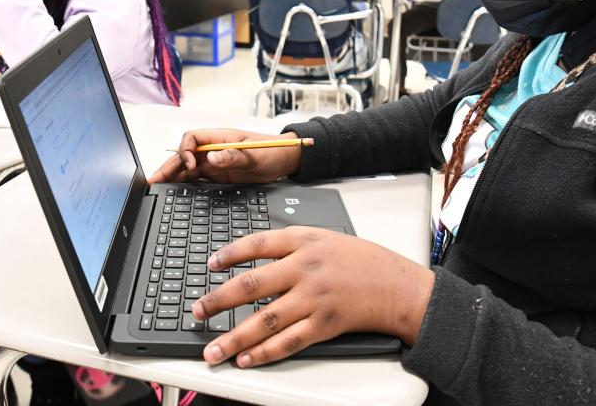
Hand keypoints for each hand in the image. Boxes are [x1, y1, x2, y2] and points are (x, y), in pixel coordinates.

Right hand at [147, 129, 302, 184]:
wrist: (285, 160)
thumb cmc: (271, 150)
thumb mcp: (254, 154)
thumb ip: (233, 156)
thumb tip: (212, 158)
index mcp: (219, 137)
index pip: (192, 138)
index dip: (185, 151)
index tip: (190, 164)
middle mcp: (213, 149)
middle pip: (184, 155)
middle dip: (168, 167)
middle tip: (153, 180)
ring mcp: (214, 162)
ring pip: (187, 168)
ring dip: (173, 177)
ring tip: (157, 187)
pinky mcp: (218, 175)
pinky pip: (197, 179)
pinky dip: (185, 185)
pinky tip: (176, 193)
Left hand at [192, 227, 434, 366]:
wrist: (398, 286)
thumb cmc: (364, 261)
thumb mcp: (327, 237)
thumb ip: (293, 244)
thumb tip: (255, 254)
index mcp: (304, 241)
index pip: (257, 244)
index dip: (229, 254)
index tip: (210, 264)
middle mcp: (305, 268)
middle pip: (252, 284)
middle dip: (219, 300)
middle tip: (197, 310)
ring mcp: (314, 298)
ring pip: (264, 320)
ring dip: (234, 337)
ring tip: (212, 350)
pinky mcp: (324, 324)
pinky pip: (288, 342)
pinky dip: (264, 353)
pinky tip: (246, 359)